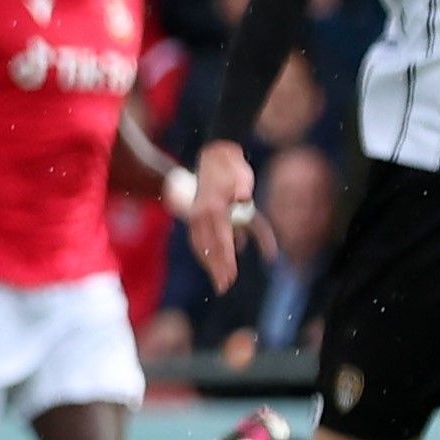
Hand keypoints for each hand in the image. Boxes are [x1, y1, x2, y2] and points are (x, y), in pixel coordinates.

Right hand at [186, 140, 255, 292]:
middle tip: (224, 287)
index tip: (231, 276)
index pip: (221, 240)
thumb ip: (242, 187)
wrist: (215, 153)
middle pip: (209, 247)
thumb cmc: (233, 167)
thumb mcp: (241, 175)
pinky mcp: (196, 214)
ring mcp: (196, 214)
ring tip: (217, 279)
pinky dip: (202, 251)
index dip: (226, 260)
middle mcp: (201, 214)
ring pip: (199, 245)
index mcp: (214, 208)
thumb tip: (244, 197)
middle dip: (217, 268)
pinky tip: (208, 260)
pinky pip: (196, 237)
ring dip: (208, 263)